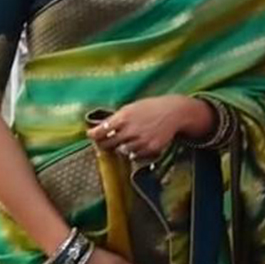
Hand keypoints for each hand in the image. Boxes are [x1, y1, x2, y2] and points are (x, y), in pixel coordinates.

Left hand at [86, 96, 212, 159]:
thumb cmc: (151, 107)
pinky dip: (133, 152)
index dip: (93, 135)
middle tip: (104, 142)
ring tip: (124, 141)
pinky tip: (137, 144)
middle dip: (103, 144)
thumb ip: (116, 118)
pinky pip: (135, 156)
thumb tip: (100, 126)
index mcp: (123, 117)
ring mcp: (141, 141)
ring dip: (120, 148)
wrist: (173, 112)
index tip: (90, 135)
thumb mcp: (131, 107)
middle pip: (107, 145)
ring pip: (121, 151)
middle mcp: (131, 130)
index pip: (100, 131)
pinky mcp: (150, 148)